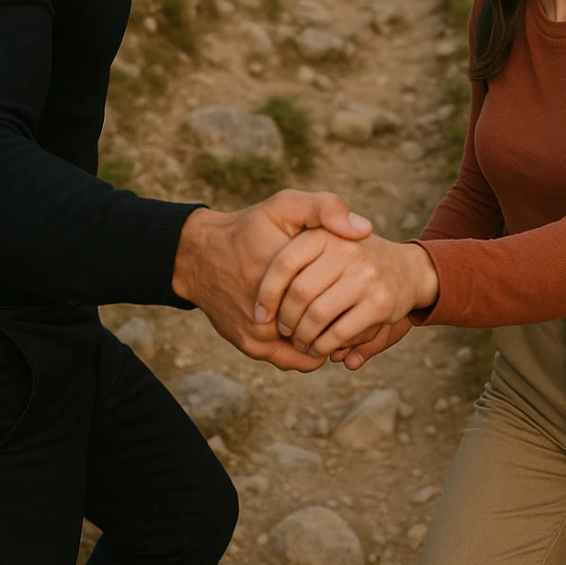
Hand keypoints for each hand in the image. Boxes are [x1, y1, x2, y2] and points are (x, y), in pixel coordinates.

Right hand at [171, 190, 371, 371]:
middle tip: (356, 307)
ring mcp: (261, 335)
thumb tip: (363, 230)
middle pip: (331, 329)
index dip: (359, 298)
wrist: (200, 256)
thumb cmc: (247, 230)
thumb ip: (325, 208)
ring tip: (336, 319)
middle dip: (346, 321)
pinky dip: (307, 350)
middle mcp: (274, 313)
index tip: (365, 289)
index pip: (344, 300)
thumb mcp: (284, 206)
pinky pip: (294, 359)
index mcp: (289, 276)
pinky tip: (312, 330)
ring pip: (314, 349)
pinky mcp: (252, 346)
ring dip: (327, 338)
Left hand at [256, 229, 438, 360]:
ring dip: (303, 337)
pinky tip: (319, 348)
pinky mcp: (380, 303)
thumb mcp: (324, 235)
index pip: (283, 263)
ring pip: (317, 316)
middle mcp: (347, 250)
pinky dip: (323, 346)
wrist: (407, 269)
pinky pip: (339, 333)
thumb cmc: (351, 258)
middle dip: (285, 320)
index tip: (260, 314)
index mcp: (325, 233)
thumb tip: (285, 259)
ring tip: (299, 341)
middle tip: (282, 331)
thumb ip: (289, 246)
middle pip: (299, 294)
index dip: (267, 293)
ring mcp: (366, 276)